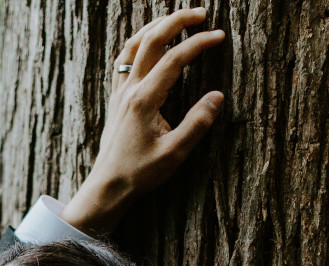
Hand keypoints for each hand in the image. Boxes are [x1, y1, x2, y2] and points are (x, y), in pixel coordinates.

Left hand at [61, 8, 227, 235]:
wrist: (108, 185)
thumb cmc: (140, 172)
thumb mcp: (175, 154)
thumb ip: (197, 123)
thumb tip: (218, 96)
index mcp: (144, 100)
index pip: (174, 59)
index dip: (198, 43)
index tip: (219, 36)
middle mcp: (129, 90)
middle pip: (151, 40)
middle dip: (177, 21)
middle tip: (202, 13)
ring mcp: (119, 91)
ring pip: (134, 44)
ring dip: (156, 27)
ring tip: (178, 20)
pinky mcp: (116, 97)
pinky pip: (123, 59)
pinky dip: (138, 42)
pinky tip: (150, 42)